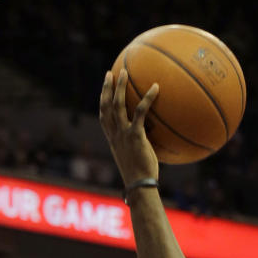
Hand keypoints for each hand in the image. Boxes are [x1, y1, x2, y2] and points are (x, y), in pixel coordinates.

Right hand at [99, 68, 159, 187]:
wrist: (139, 185)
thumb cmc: (140, 177)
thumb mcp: (135, 159)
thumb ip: (139, 147)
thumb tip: (152, 143)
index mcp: (113, 139)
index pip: (103, 116)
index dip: (102, 100)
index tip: (104, 88)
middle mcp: (115, 134)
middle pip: (106, 105)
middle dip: (107, 87)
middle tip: (110, 73)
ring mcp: (123, 133)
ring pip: (117, 104)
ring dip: (120, 86)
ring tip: (125, 72)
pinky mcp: (135, 135)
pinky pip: (140, 112)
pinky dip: (148, 98)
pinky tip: (155, 87)